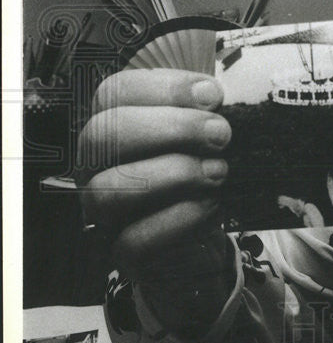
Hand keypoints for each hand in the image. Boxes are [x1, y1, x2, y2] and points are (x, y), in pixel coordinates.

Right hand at [76, 69, 235, 332]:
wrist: (212, 235)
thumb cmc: (209, 168)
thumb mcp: (214, 133)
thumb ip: (214, 110)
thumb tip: (224, 97)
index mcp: (116, 124)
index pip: (114, 92)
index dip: (164, 88)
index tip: (214, 95)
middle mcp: (98, 166)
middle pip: (101, 134)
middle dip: (171, 128)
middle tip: (222, 133)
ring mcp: (106, 212)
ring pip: (106, 190)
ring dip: (172, 175)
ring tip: (220, 172)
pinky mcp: (126, 254)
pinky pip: (133, 240)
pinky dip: (178, 220)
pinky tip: (213, 205)